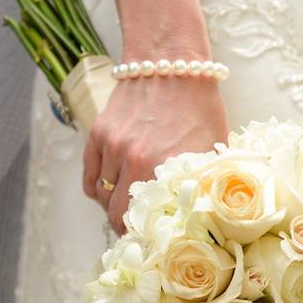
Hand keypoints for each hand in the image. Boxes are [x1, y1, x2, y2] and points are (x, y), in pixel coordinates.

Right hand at [83, 74, 228, 233]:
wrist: (170, 61)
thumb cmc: (198, 105)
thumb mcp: (212, 146)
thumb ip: (203, 181)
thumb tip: (203, 214)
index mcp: (165, 169)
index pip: (147, 221)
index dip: (147, 236)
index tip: (151, 241)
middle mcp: (135, 161)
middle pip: (118, 215)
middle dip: (126, 228)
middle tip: (136, 231)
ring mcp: (113, 148)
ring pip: (103, 197)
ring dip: (113, 207)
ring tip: (125, 207)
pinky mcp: (98, 135)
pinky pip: (90, 178)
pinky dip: (98, 190)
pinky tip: (109, 191)